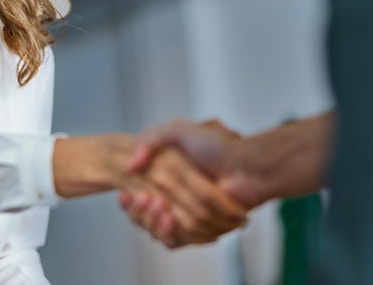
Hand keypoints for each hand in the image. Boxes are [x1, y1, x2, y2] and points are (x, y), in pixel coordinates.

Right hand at [118, 146, 246, 247]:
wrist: (247, 168)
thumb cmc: (218, 148)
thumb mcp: (178, 131)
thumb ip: (149, 140)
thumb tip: (128, 166)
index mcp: (165, 180)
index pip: (136, 199)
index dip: (129, 202)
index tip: (125, 195)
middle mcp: (174, 199)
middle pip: (143, 218)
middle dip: (139, 212)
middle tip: (144, 199)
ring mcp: (186, 216)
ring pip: (157, 231)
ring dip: (152, 222)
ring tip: (159, 207)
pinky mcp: (199, 230)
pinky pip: (176, 240)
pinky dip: (171, 232)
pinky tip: (169, 218)